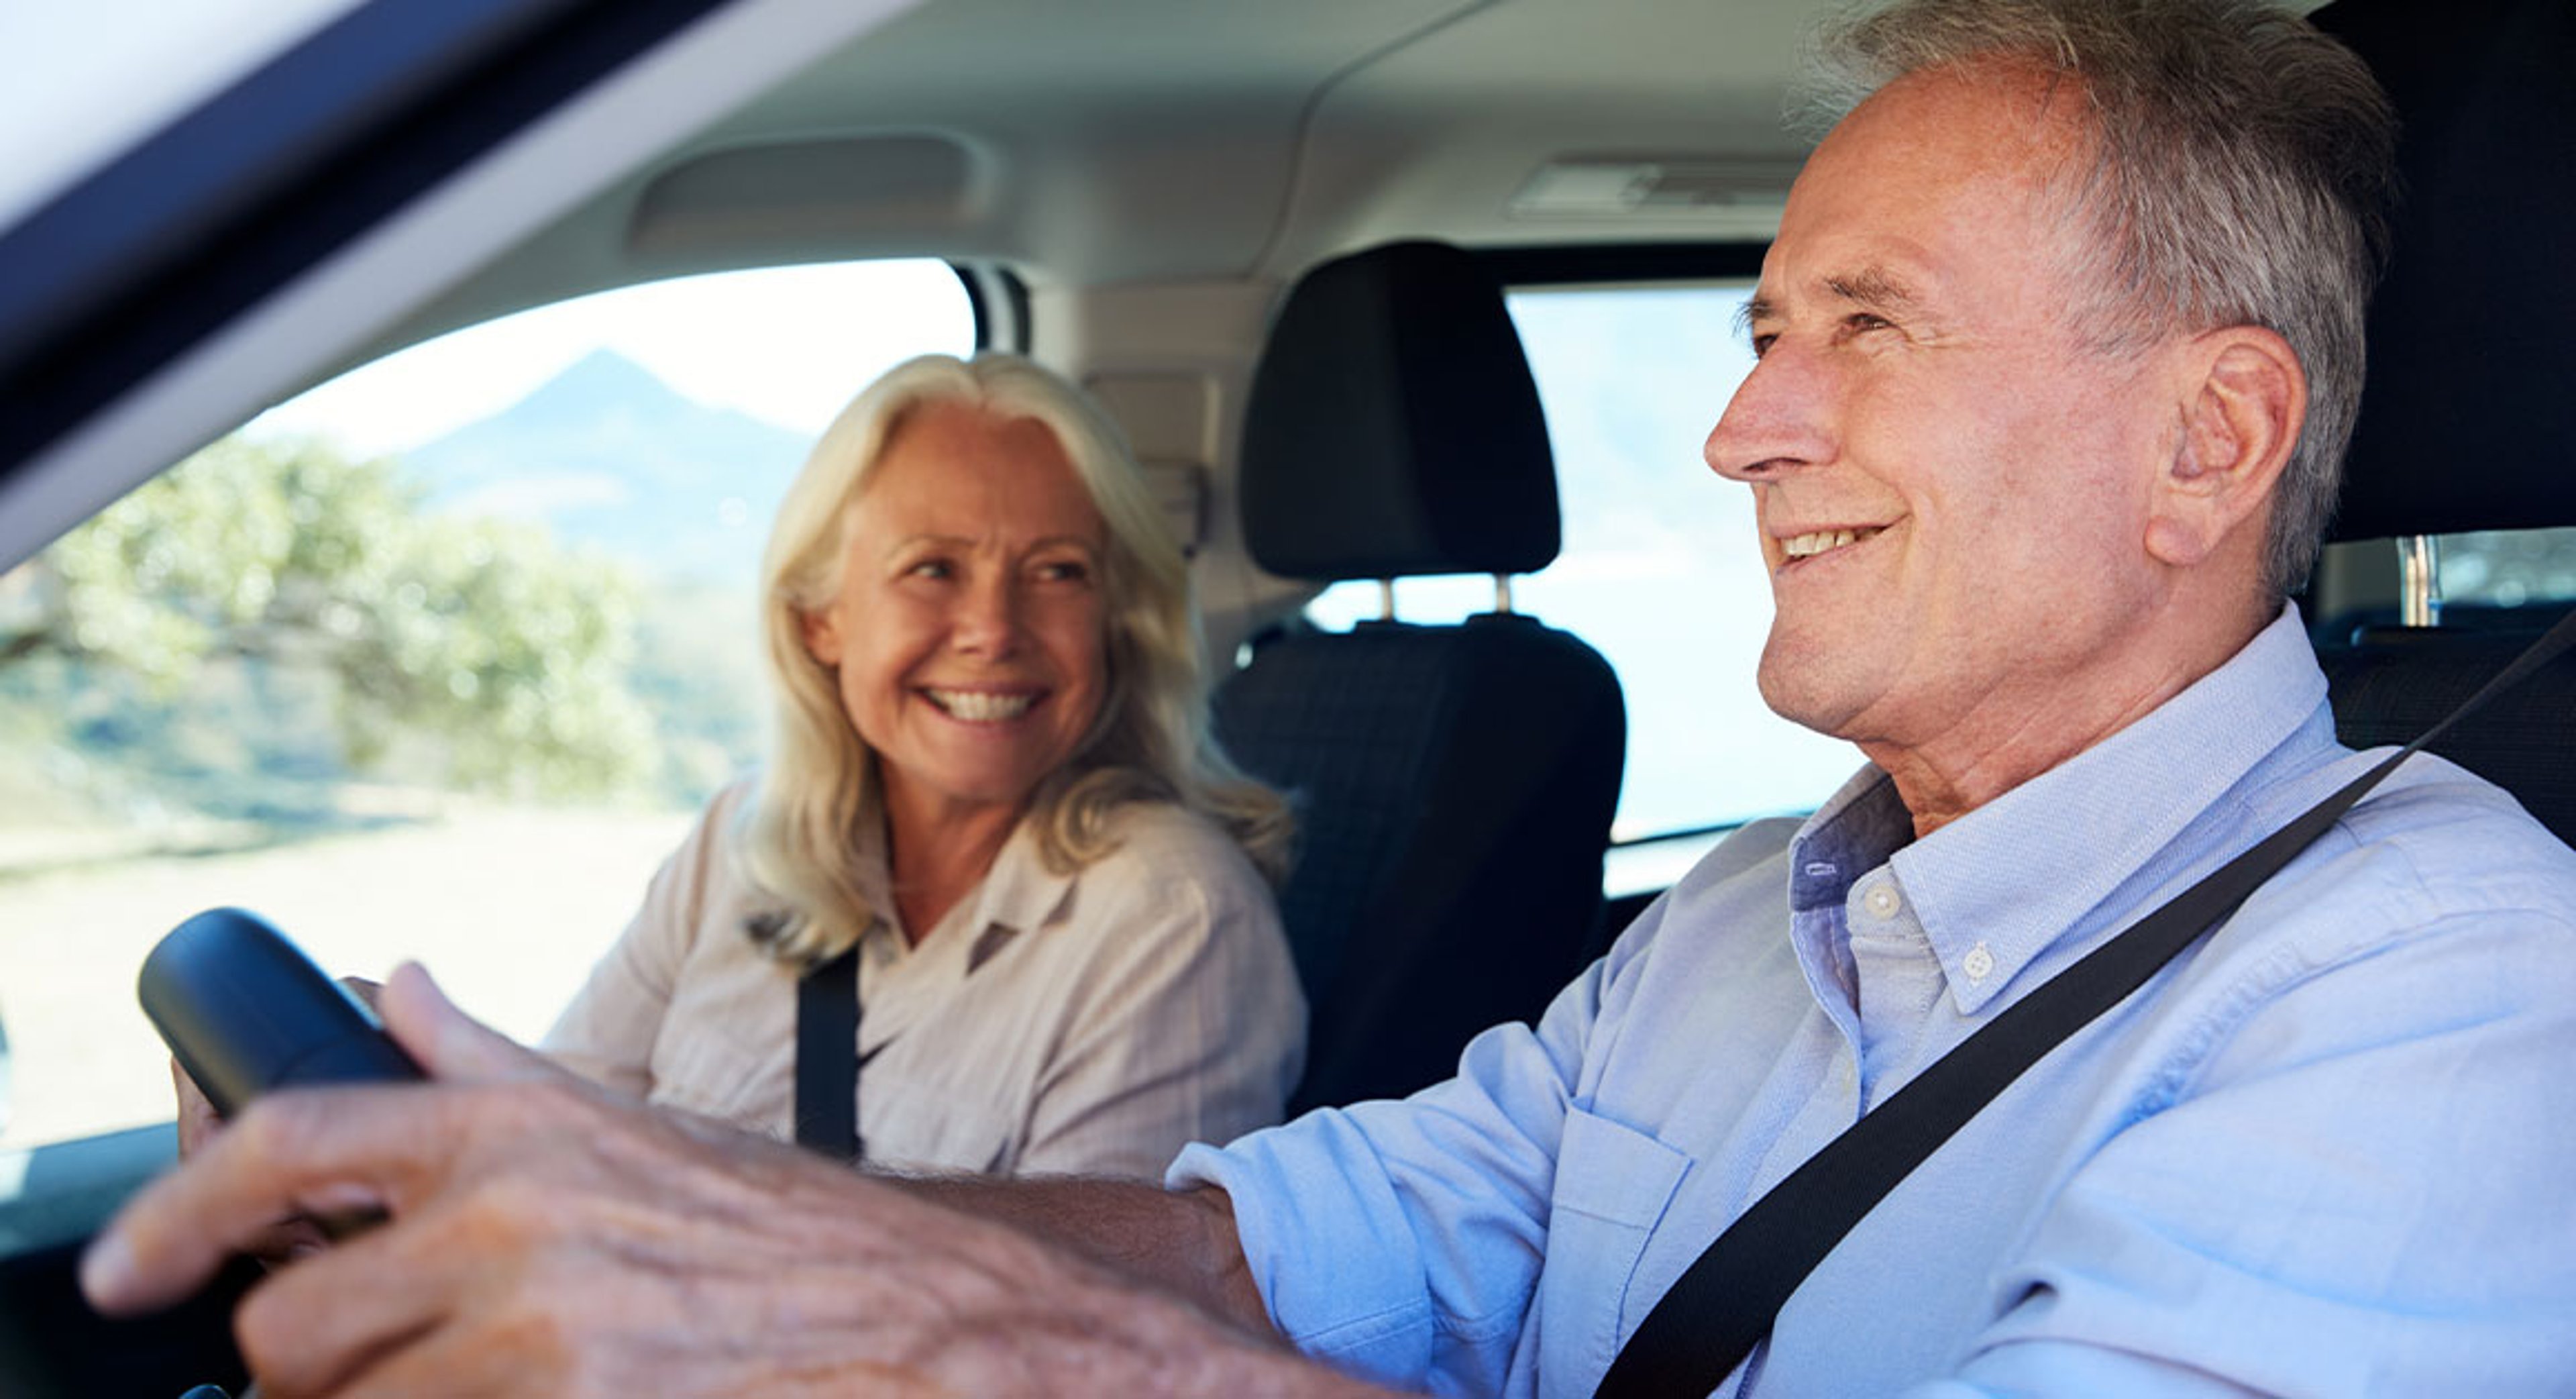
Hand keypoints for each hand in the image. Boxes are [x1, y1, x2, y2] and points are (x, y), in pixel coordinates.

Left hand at [89, 966, 1375, 1396]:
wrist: (916, 1316)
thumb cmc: (778, 1226)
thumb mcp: (629, 1121)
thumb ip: (491, 1063)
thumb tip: (397, 988)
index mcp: (515, 1131)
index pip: (292, 1144)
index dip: (179, 1213)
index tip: (129, 1269)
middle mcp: (512, 1219)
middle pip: (293, 1326)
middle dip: (321, 1357)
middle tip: (394, 1355)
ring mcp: (539, 1330)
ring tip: (486, 1377)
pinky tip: (536, 1394)